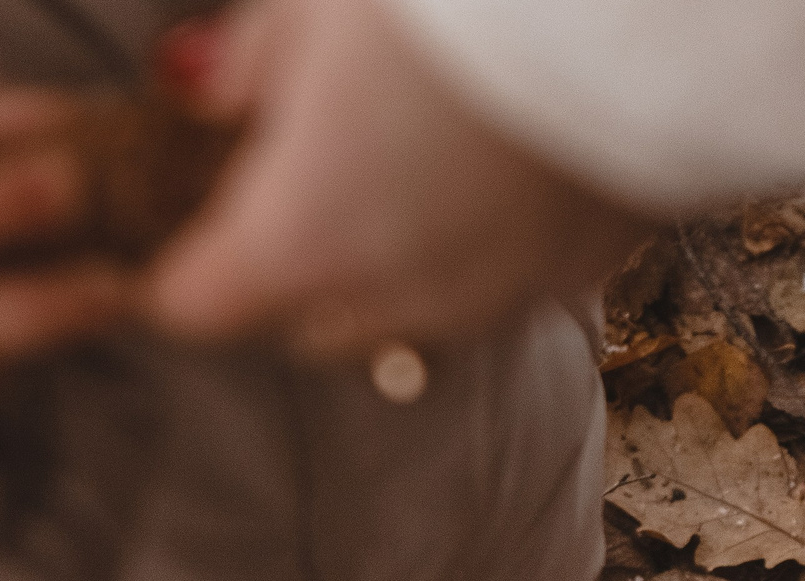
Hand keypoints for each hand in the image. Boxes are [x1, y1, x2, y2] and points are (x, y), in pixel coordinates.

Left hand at [144, 0, 656, 356]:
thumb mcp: (316, 2)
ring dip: (396, 263)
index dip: (175, 272)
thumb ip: (250, 62)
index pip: (201, 303)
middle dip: (293, 271)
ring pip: (416, 312)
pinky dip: (488, 243)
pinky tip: (503, 166)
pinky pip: (510, 281)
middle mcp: (399, 294)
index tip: (174, 238)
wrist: (631, 12)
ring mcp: (502, 294)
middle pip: (312, 324)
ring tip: (413, 166)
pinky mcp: (588, 269)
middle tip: (299, 180)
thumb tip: (206, 90)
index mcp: (303, 236)